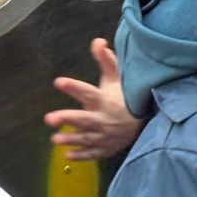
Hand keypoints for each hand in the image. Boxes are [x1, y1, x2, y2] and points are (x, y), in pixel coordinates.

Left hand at [45, 38, 140, 161]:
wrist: (146, 120)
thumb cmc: (126, 96)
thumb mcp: (117, 78)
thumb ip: (106, 61)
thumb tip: (97, 41)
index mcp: (105, 100)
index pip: (87, 92)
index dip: (73, 87)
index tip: (58, 81)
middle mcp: (104, 118)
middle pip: (84, 119)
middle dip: (67, 119)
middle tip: (49, 119)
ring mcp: (105, 135)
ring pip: (86, 138)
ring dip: (70, 139)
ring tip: (54, 140)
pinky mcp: (106, 147)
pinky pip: (93, 153)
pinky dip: (82, 155)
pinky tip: (68, 155)